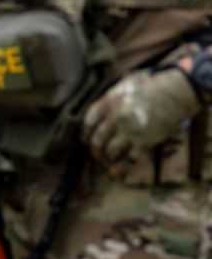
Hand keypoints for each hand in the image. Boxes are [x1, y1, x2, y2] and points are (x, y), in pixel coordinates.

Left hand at [81, 67, 200, 163]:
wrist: (173, 93)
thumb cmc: (148, 86)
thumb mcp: (121, 86)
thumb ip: (108, 99)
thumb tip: (98, 112)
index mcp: (106, 104)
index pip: (87, 123)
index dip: (85, 133)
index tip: (85, 138)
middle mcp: (114, 119)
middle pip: (96, 140)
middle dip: (94, 150)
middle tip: (95, 154)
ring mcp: (129, 131)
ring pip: (110, 151)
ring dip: (106, 159)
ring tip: (107, 161)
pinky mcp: (144, 141)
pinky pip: (130, 159)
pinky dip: (122, 167)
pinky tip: (118, 172)